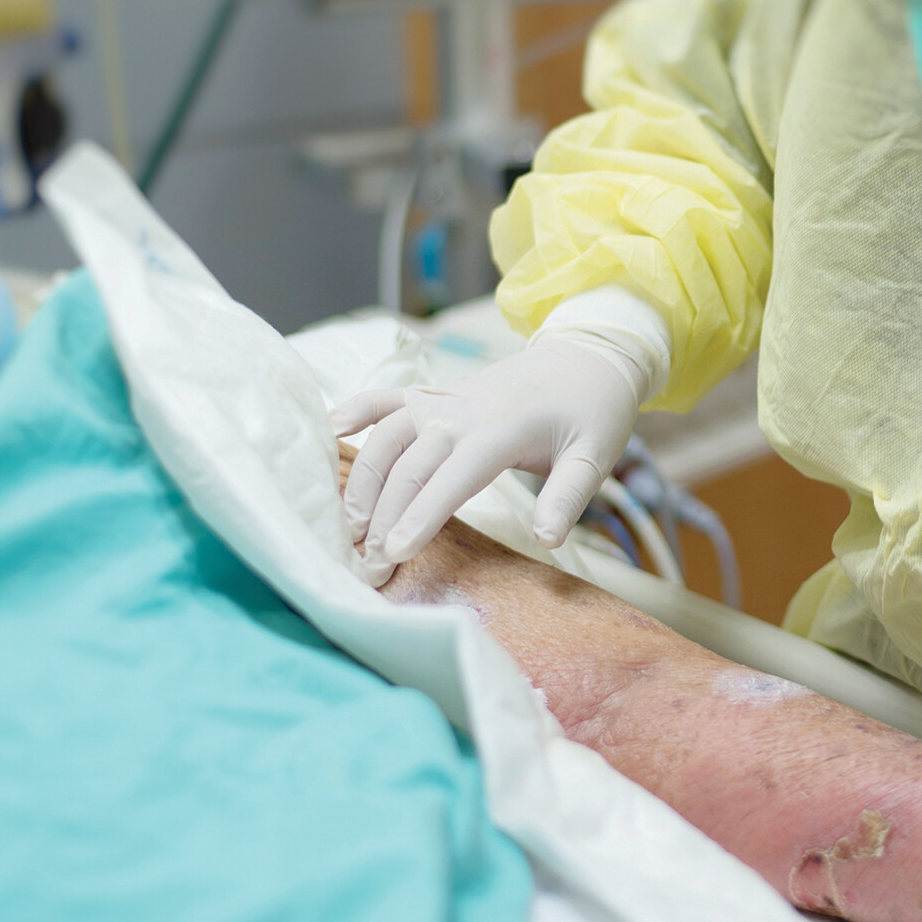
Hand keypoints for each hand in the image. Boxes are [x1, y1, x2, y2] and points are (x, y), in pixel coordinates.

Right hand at [332, 339, 639, 564]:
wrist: (586, 355)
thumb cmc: (592, 411)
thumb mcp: (593, 455)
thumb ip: (568, 497)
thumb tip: (546, 539)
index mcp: (501, 431)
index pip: (451, 479)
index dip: (419, 517)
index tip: (394, 555)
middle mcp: (462, 412)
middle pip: (408, 465)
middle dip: (383, 518)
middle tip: (367, 567)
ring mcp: (443, 399)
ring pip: (386, 436)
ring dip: (362, 480)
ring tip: (349, 527)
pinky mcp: (434, 393)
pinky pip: (386, 398)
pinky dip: (355, 410)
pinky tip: (329, 433)